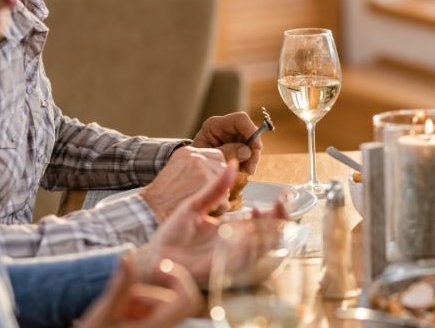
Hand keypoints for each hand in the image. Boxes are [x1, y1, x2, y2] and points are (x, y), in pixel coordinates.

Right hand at [74, 253, 199, 327]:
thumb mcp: (104, 314)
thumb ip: (121, 285)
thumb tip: (128, 253)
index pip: (187, 299)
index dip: (177, 277)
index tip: (157, 268)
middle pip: (168, 301)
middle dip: (144, 297)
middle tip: (120, 308)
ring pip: (158, 310)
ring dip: (138, 307)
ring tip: (115, 318)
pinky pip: (153, 318)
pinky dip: (138, 315)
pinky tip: (119, 321)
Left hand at [137, 161, 287, 285]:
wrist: (153, 255)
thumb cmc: (171, 235)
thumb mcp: (195, 205)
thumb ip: (215, 188)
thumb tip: (232, 165)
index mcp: (231, 230)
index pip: (261, 221)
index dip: (274, 211)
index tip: (279, 196)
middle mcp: (235, 245)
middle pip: (269, 236)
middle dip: (280, 221)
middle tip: (281, 205)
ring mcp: (230, 258)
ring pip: (262, 249)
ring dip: (270, 234)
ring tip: (270, 217)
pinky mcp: (222, 270)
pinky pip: (243, 262)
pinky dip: (251, 251)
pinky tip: (253, 236)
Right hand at [140, 146, 225, 221]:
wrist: (152, 210)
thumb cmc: (162, 196)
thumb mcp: (176, 170)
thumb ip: (195, 166)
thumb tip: (219, 169)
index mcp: (188, 152)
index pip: (217, 156)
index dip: (216, 171)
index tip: (210, 182)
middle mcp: (197, 157)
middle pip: (222, 169)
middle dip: (217, 184)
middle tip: (203, 196)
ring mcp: (204, 170)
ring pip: (225, 185)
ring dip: (218, 197)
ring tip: (200, 204)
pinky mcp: (208, 186)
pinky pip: (224, 199)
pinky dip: (217, 209)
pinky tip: (202, 212)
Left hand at [192, 112, 261, 172]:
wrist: (189, 168)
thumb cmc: (194, 160)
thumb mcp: (206, 157)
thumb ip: (226, 153)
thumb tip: (247, 151)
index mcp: (215, 125)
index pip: (239, 120)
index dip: (251, 130)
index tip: (257, 147)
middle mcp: (226, 128)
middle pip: (249, 133)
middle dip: (253, 151)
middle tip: (250, 169)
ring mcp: (232, 137)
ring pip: (251, 144)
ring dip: (252, 159)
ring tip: (246, 172)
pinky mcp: (236, 147)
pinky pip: (248, 153)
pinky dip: (248, 163)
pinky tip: (243, 172)